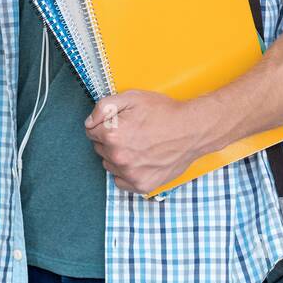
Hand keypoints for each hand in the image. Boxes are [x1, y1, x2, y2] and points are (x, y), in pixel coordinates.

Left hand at [84, 90, 200, 194]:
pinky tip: (140, 160)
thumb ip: (103, 107)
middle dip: (110, 140)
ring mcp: (130, 174)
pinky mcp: (142, 185)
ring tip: (138, 145)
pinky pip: (121, 181)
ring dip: (117, 156)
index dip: (104, 124)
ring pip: (109, 165)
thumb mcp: (132, 97)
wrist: (192, 130)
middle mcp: (118, 157)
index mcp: (112, 135)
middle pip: (99, 148)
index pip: (91, 132)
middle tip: (131, 132)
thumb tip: (89, 122)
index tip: (118, 122)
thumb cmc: (164, 112)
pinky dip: (127, 172)